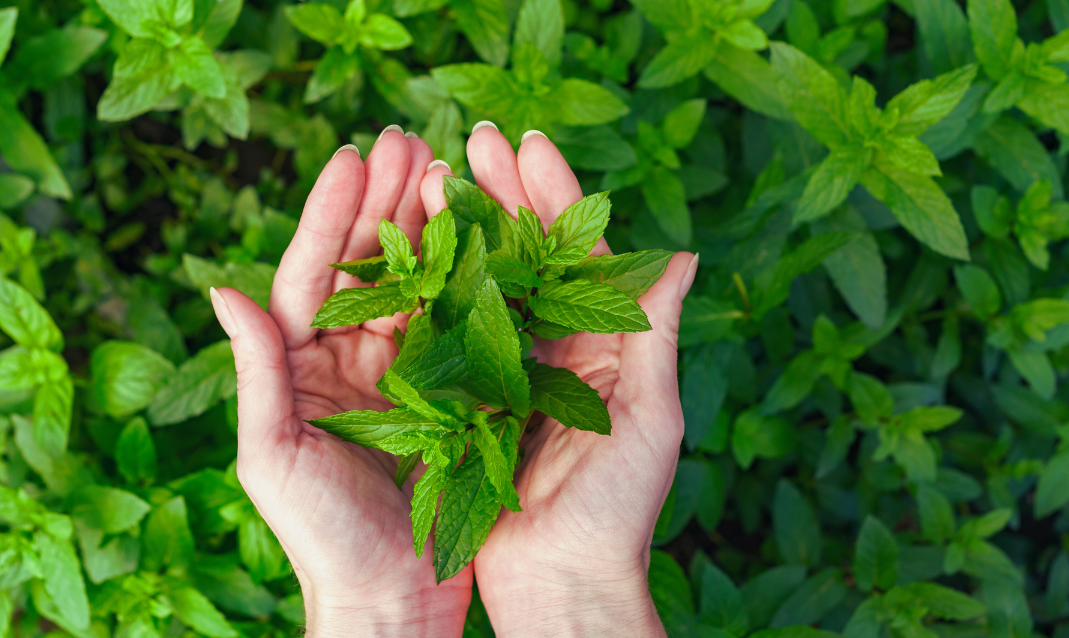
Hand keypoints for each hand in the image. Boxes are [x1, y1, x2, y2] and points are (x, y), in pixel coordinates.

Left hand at [210, 128, 473, 637]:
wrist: (390, 599)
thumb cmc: (322, 539)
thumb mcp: (275, 456)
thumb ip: (256, 371)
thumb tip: (222, 288)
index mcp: (300, 368)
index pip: (312, 274)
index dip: (331, 214)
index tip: (354, 157)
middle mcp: (346, 360)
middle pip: (365, 265)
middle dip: (384, 201)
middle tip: (408, 139)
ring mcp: (398, 374)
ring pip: (412, 284)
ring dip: (427, 226)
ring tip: (446, 169)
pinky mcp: (444, 394)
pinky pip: (453, 325)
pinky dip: (465, 279)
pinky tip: (482, 237)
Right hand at [419, 124, 698, 636]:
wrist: (561, 584)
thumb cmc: (617, 512)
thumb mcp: (649, 420)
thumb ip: (655, 335)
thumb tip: (682, 255)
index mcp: (608, 345)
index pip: (582, 253)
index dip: (555, 195)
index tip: (525, 144)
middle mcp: (560, 349)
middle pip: (531, 255)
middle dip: (504, 194)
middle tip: (472, 139)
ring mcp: (513, 372)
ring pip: (488, 284)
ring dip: (466, 230)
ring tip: (435, 176)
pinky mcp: (471, 401)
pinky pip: (453, 335)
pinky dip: (436, 290)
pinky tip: (413, 250)